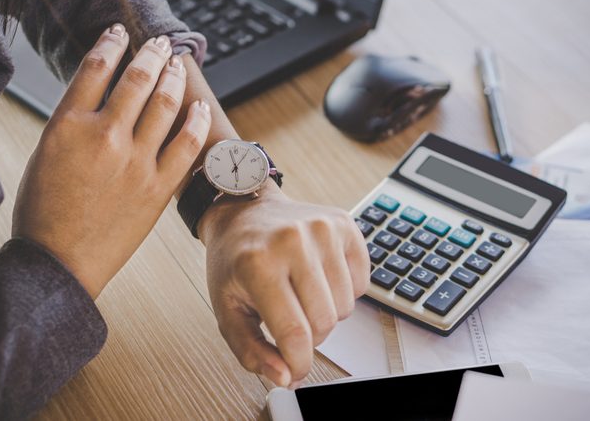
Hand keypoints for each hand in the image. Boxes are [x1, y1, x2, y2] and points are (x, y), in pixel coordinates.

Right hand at [13, 24, 210, 297]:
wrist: (58, 262)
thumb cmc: (44, 213)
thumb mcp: (44, 155)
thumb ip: (73, 123)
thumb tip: (101, 100)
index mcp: (67, 125)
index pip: (95, 68)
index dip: (110, 44)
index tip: (119, 34)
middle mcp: (104, 136)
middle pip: (136, 79)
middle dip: (149, 53)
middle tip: (157, 43)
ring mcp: (135, 161)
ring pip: (164, 104)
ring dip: (173, 77)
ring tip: (176, 64)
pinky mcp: (158, 187)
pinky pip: (186, 144)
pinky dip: (196, 121)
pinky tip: (200, 106)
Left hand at [200, 183, 369, 386]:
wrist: (245, 212)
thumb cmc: (234, 262)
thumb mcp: (227, 310)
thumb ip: (251, 351)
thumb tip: (286, 377)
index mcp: (257, 263)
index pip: (294, 333)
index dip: (298, 363)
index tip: (295, 371)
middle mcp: (293, 241)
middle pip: (325, 323)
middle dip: (310, 337)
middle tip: (290, 320)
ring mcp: (322, 228)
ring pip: (346, 307)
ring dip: (326, 313)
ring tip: (302, 295)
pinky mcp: (344, 224)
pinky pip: (362, 283)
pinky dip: (344, 291)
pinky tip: (319, 277)